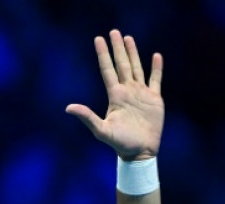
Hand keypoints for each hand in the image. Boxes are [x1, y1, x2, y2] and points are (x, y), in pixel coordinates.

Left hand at [66, 30, 163, 160]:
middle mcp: (127, 91)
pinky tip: (156, 56)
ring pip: (136, 68)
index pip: (107, 70)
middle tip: (113, 32)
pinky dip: (156, 68)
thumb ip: (87, 117)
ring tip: (128, 38)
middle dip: (117, 48)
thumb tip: (68, 108)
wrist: (139, 152)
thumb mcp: (101, 130)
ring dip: (133, 53)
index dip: (103, 54)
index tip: (98, 39)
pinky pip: (156, 79)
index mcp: (115, 96)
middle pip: (121, 64)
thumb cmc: (120, 143)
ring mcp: (141, 94)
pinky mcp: (154, 99)